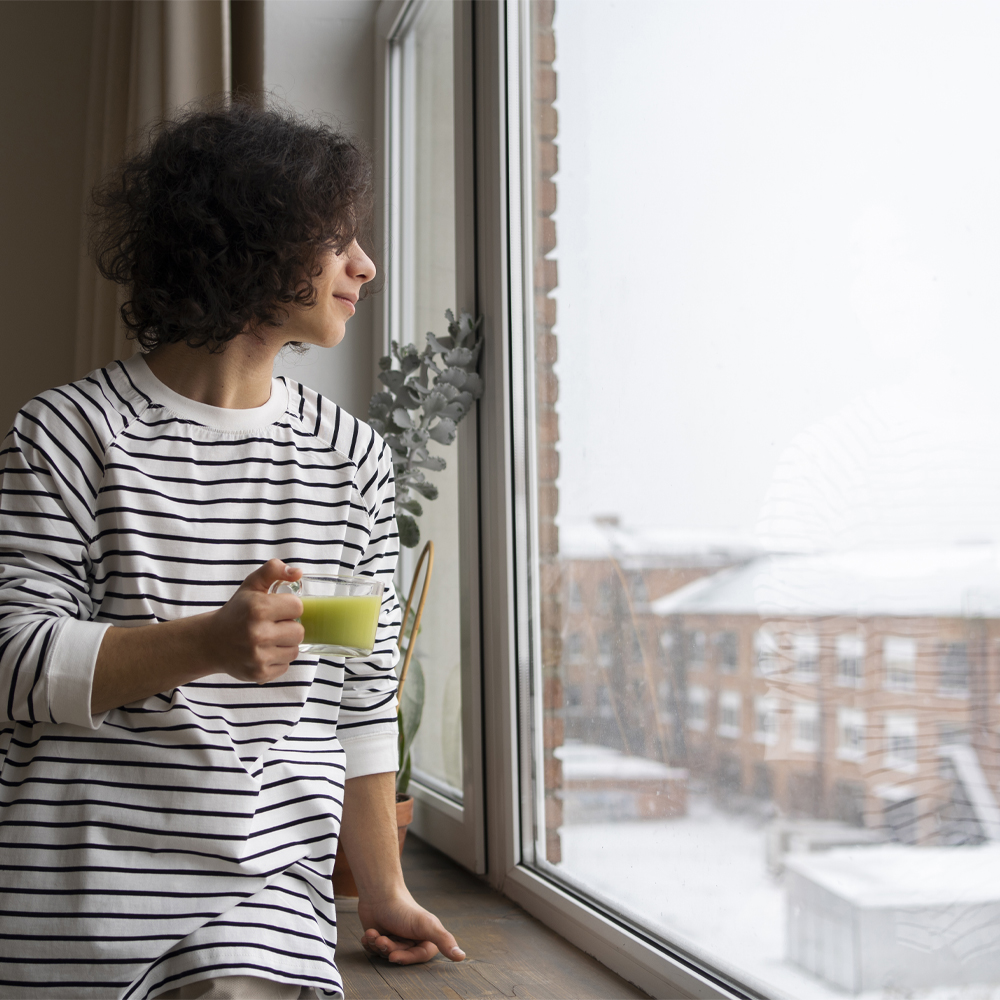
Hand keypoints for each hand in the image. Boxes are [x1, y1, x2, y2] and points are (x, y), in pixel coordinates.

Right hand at [203, 559, 304, 683]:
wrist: (211, 642)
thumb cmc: (236, 612)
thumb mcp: (251, 585)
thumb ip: (273, 570)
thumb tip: (298, 572)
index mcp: (258, 609)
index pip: (298, 607)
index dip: (290, 607)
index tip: (278, 609)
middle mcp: (257, 633)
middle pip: (299, 632)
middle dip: (289, 627)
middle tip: (273, 625)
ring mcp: (258, 656)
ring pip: (294, 650)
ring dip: (285, 645)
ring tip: (268, 639)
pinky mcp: (259, 673)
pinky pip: (286, 666)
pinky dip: (277, 660)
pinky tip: (263, 652)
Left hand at [359, 892, 464, 964]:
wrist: (378, 892)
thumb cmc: (403, 908)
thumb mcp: (426, 925)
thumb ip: (444, 941)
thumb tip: (462, 957)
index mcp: (426, 935)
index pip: (419, 957)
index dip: (405, 958)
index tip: (393, 956)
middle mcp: (411, 938)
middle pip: (400, 955)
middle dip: (388, 948)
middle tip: (382, 939)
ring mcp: (395, 937)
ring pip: (386, 953)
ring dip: (377, 945)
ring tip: (373, 933)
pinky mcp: (381, 935)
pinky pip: (375, 949)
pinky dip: (370, 943)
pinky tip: (368, 933)